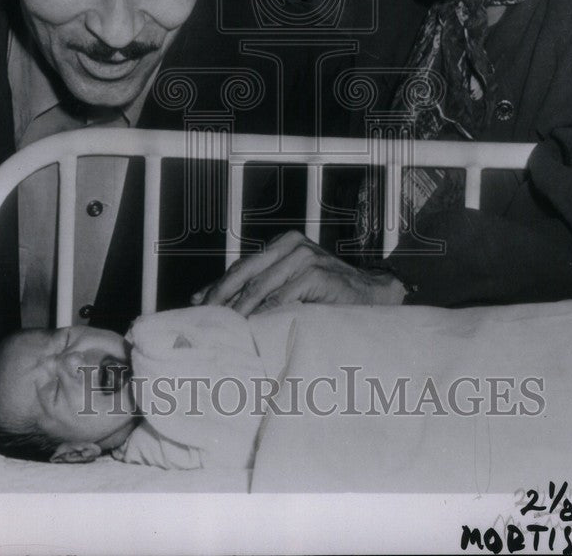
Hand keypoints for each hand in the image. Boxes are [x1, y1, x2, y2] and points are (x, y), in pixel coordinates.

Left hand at [191, 230, 406, 315]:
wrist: (373, 297)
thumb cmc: (329, 295)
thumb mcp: (290, 284)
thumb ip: (257, 287)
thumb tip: (206, 297)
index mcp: (284, 243)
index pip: (242, 266)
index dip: (218, 286)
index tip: (198, 305)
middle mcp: (293, 245)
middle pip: (246, 272)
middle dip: (222, 297)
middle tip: (205, 318)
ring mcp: (307, 258)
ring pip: (262, 286)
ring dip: (240, 309)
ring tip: (225, 328)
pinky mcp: (319, 275)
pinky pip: (283, 297)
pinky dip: (266, 314)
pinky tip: (254, 328)